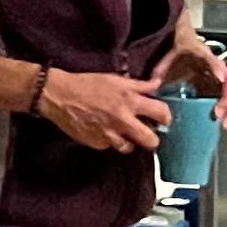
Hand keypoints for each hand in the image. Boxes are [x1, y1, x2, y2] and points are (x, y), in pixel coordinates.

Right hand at [36, 68, 167, 153]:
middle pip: (151, 141)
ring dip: (129, 141)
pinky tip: (103, 130)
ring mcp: (110, 135)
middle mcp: (123, 121)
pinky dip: (109, 140)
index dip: (166, 117)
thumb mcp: (115, 79)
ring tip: (122, 132)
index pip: (162, 114)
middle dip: (152, 138)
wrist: (60, 96)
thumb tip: (157, 84)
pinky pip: (110, 146)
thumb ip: (139, 85)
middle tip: (146, 132)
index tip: (162, 118)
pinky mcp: (97, 143)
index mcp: (130, 101)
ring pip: (130, 148)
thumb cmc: (88, 84)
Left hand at [160, 35, 226, 127]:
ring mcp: (223, 80)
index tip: (221, 79)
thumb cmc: (181, 49)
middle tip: (218, 114)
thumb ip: (162, 68)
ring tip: (223, 124)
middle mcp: (219, 70)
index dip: (219, 71)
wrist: (186, 42)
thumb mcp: (170, 55)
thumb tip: (154, 83)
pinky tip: (224, 124)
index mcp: (207, 59)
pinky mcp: (222, 89)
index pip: (216, 63)